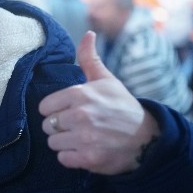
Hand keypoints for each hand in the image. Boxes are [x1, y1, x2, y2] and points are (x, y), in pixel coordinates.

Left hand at [38, 31, 159, 174]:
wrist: (148, 137)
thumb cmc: (122, 106)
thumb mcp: (106, 80)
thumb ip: (89, 59)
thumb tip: (88, 34)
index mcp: (81, 95)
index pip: (44, 106)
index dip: (54, 110)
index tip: (67, 111)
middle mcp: (81, 115)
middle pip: (47, 125)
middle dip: (58, 127)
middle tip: (76, 126)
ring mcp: (85, 138)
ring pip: (53, 142)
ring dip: (64, 142)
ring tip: (81, 138)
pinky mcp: (89, 158)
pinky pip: (62, 159)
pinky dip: (71, 157)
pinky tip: (84, 150)